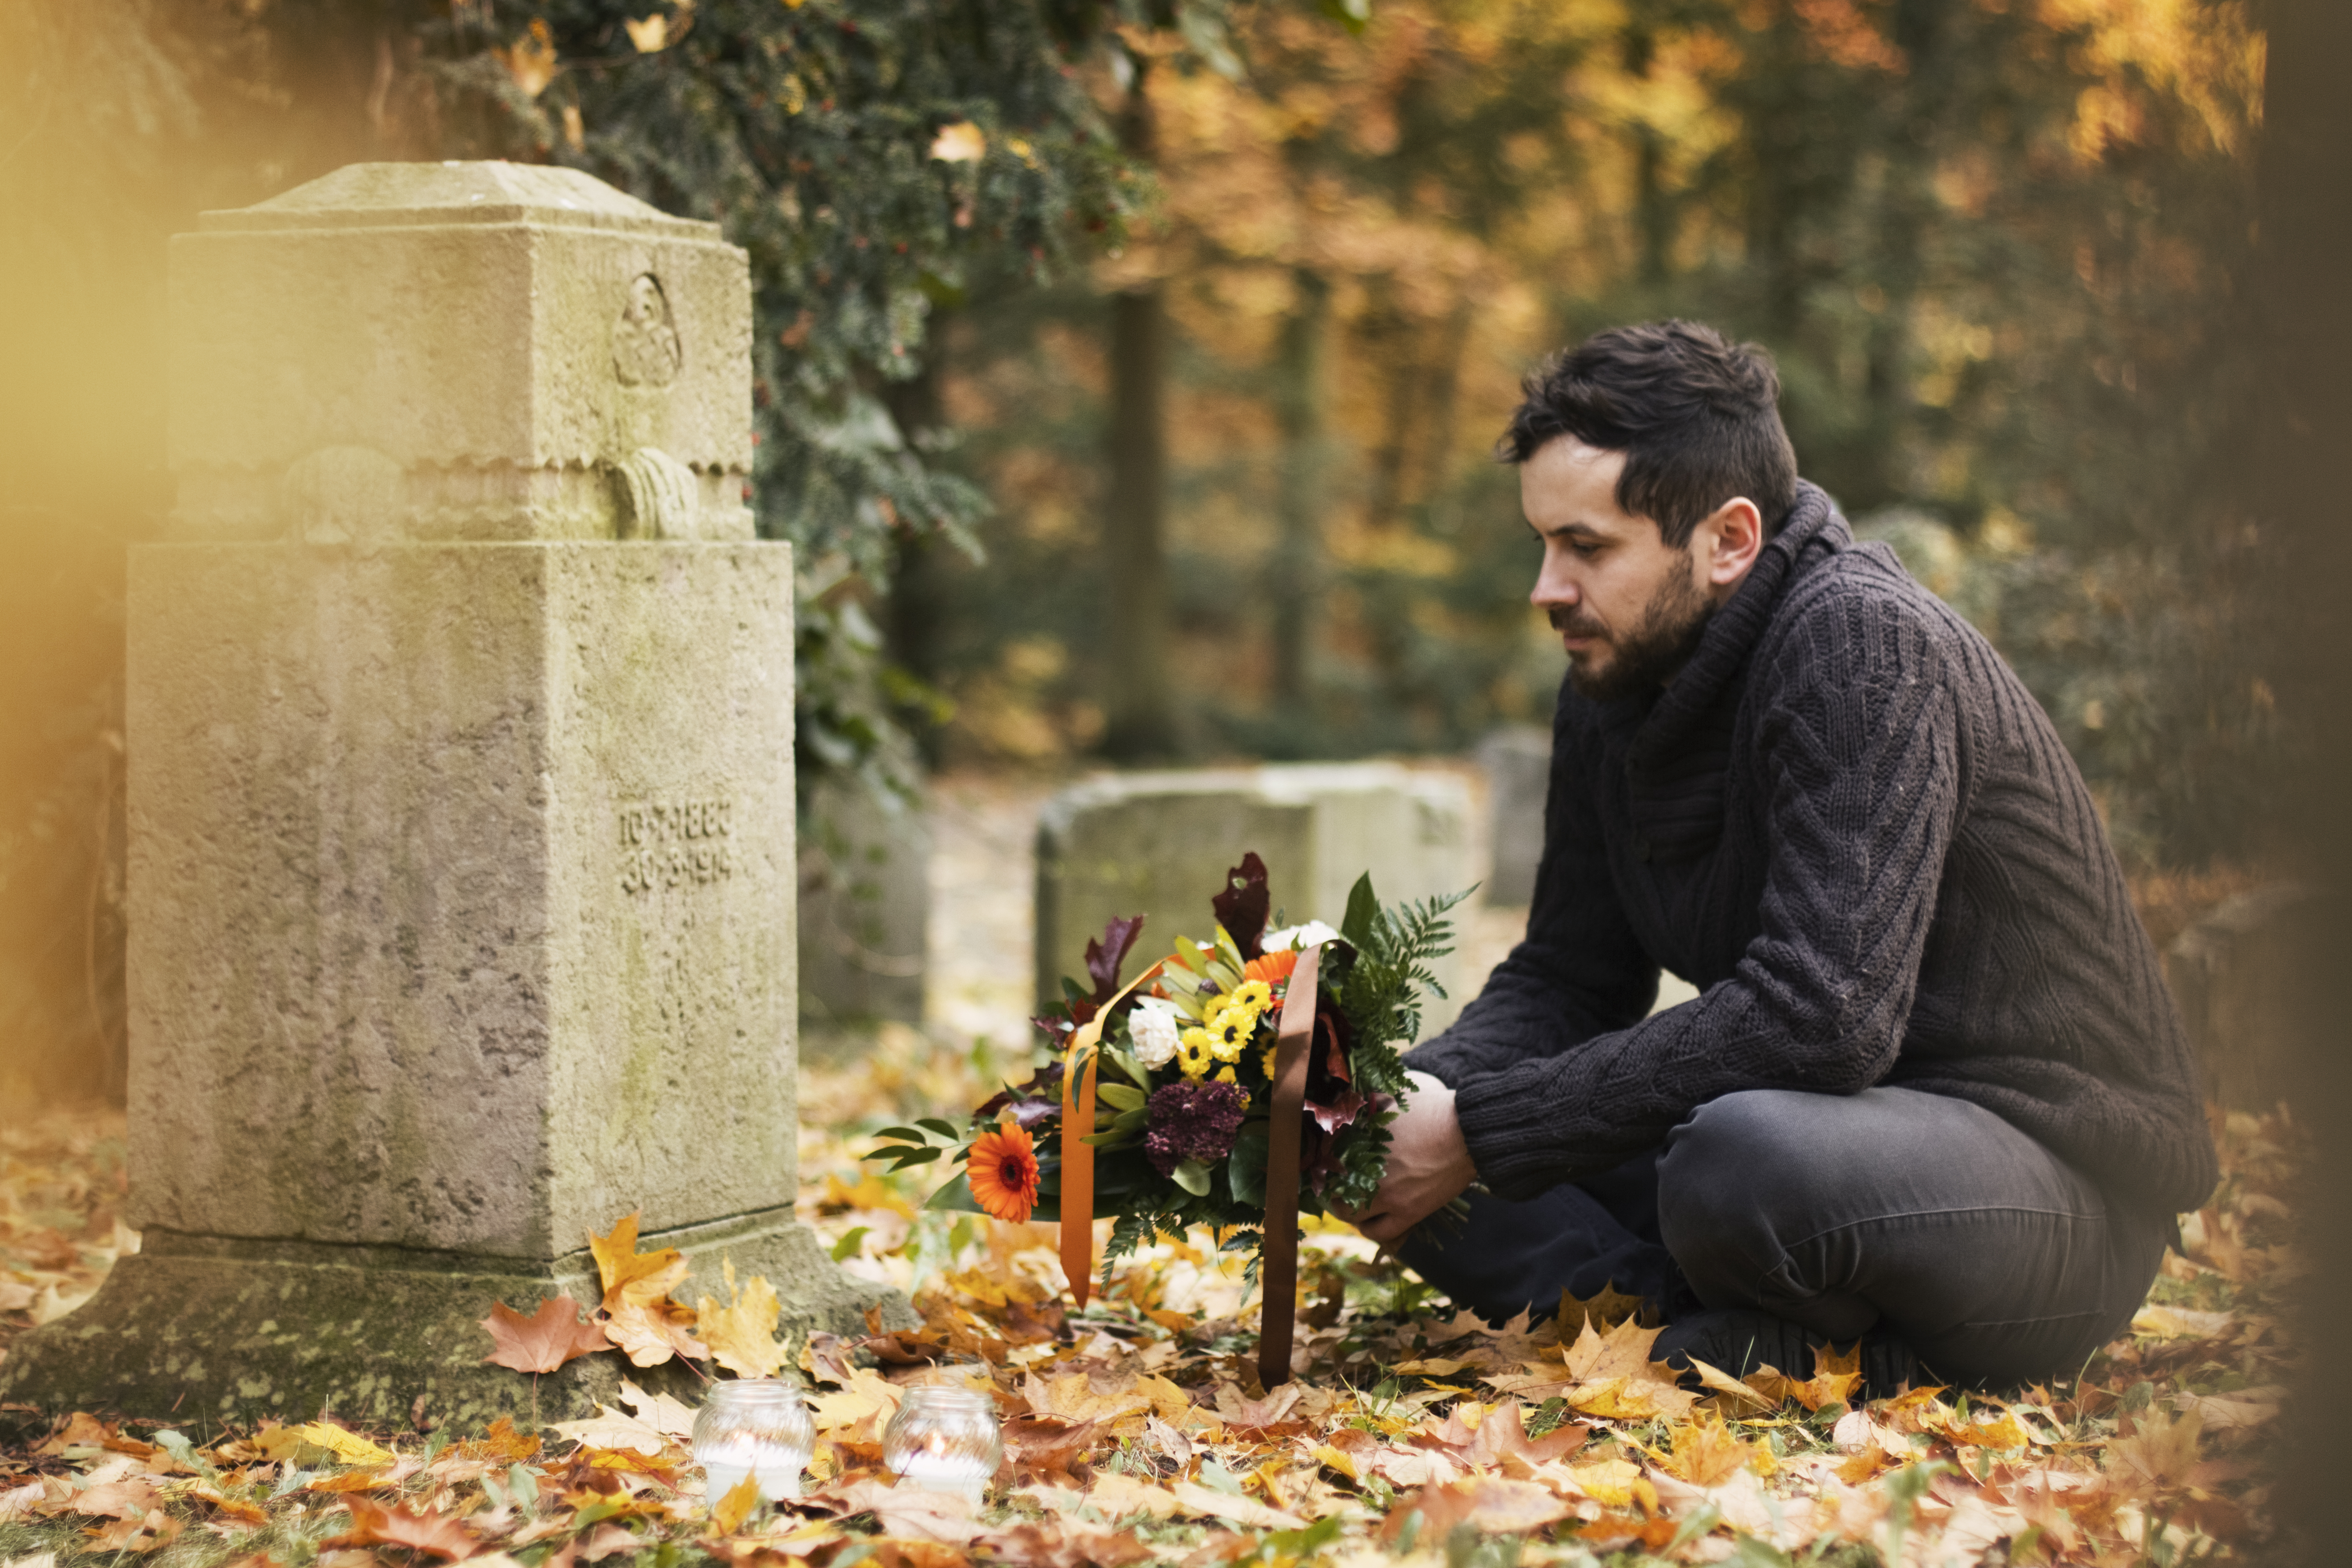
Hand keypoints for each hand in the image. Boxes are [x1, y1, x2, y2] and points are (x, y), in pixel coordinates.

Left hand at [1334, 1070, 1475, 1245]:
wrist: (1467, 1132)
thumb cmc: (1433, 1110)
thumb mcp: (1392, 1099)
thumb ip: (1368, 1104)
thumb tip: (1350, 1103)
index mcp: (1361, 1145)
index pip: (1327, 1162)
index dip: (1322, 1166)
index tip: (1323, 1166)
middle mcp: (1369, 1173)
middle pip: (1335, 1192)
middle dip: (1331, 1191)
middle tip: (1333, 1188)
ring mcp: (1388, 1196)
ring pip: (1354, 1216)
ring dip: (1348, 1212)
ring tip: (1350, 1206)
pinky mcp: (1409, 1213)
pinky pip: (1380, 1232)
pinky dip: (1370, 1229)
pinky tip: (1370, 1222)